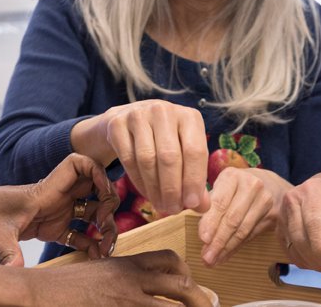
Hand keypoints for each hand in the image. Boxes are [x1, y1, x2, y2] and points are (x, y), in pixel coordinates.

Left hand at [0, 154, 118, 265]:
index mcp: (45, 190)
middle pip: (94, 191)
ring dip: (102, 228)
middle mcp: (54, 197)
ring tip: (106, 250)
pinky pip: (76, 233)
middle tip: (105, 230)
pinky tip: (95, 257)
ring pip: (89, 213)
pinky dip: (89, 243)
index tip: (104, 194)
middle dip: (107, 207)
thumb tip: (15, 273)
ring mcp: (53, 213)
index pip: (79, 164)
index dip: (98, 173)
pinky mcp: (49, 228)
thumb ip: (8, 253)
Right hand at [26, 250, 211, 306]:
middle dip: (200, 301)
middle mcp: (130, 279)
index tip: (192, 287)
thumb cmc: (63, 287)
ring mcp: (124, 300)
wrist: (37, 293)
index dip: (188, 274)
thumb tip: (140, 289)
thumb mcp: (98, 273)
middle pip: (180, 285)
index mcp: (126, 264)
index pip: (169, 259)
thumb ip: (121, 277)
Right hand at [71, 99, 209, 217]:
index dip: (194, 180)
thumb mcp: (184, 153)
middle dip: (172, 189)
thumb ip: (195, 178)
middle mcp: (164, 111)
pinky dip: (138, 181)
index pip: (195, 151)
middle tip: (173, 210)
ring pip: (147, 159)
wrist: (127, 120)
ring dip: (154, 188)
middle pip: (170, 156)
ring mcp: (138, 115)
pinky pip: (128, 159)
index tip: (192, 205)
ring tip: (160, 205)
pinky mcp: (117, 124)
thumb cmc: (163, 140)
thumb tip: (203, 207)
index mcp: (189, 117)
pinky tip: (146, 193)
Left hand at [198, 167, 288, 265]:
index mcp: (232, 177)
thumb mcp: (221, 187)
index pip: (220, 202)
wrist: (270, 184)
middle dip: (218, 241)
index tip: (203, 238)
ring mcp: (265, 200)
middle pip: (232, 219)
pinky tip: (226, 255)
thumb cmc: (236, 187)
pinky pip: (251, 234)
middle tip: (206, 257)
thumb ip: (209, 205)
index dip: (211, 222)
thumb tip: (200, 232)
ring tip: (213, 260)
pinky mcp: (274, 215)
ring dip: (226, 248)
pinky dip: (236, 247)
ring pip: (242, 230)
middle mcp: (252, 186)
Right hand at [277, 172, 320, 276]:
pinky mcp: (279, 228)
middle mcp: (292, 201)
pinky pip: (289, 251)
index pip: (314, 224)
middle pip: (301, 238)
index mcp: (312, 191)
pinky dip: (304, 261)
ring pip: (294, 247)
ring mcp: (282, 215)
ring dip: (313, 263)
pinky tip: (319, 262)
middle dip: (319, 260)